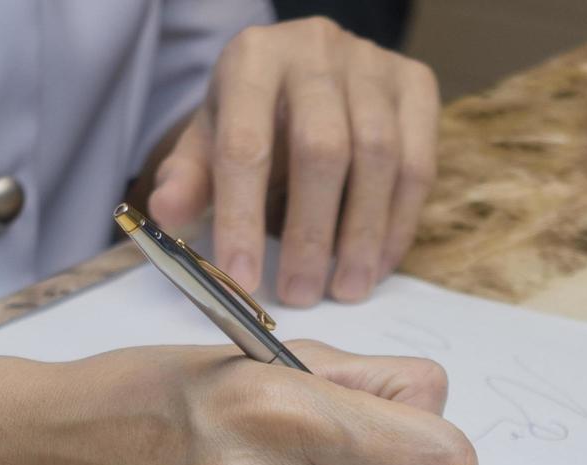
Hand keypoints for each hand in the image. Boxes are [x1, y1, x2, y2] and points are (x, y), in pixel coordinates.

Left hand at [147, 18, 439, 307]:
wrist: (307, 69)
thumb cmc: (254, 116)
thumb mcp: (210, 140)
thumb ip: (189, 179)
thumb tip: (167, 214)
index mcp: (253, 58)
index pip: (245, 145)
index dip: (242, 218)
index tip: (244, 279)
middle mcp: (315, 48)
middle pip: (322, 149)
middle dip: (311, 233)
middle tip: (300, 294)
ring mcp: (373, 63)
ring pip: (379, 158)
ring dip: (363, 236)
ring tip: (344, 289)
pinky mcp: (417, 84)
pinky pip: (418, 164)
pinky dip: (398, 224)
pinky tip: (377, 263)